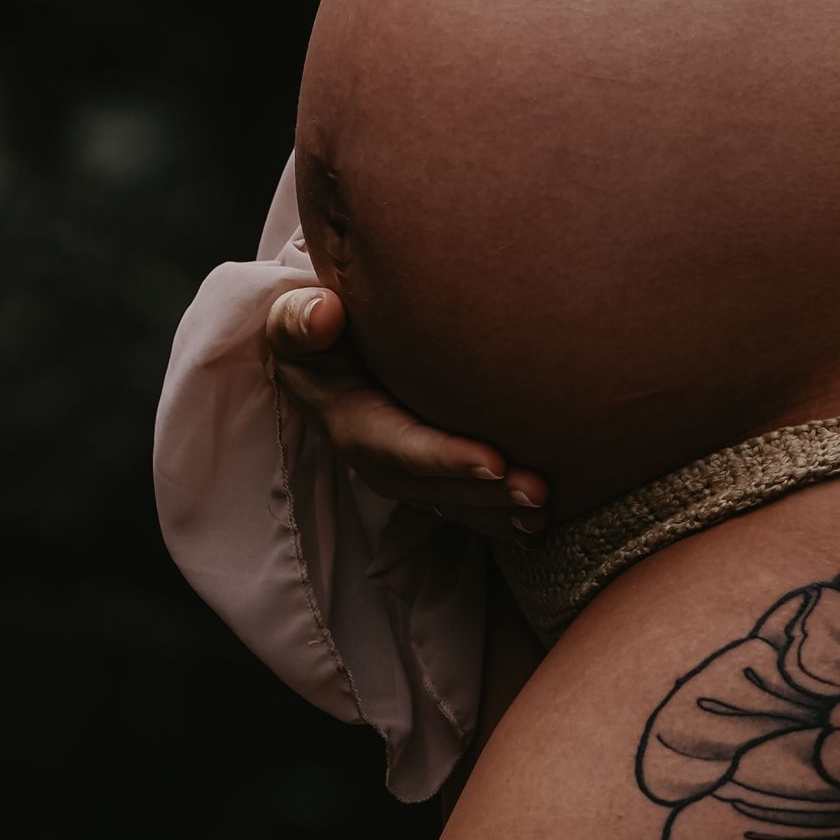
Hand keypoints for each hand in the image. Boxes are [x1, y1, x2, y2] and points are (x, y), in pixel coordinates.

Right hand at [264, 285, 548, 535]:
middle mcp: (377, 457)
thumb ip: (301, 320)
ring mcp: (403, 472)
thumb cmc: (314, 330)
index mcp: (349, 420)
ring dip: (499, 512)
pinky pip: (462, 503)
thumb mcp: (296, 321)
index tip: (494, 462)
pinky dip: (498, 518)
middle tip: (538, 493)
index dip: (443, 458)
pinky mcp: (426, 473)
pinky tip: (537, 526)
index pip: (398, 445)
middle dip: (484, 495)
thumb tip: (324, 313)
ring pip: (453, 502)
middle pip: (434, 485)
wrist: (320, 351)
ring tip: (543, 513)